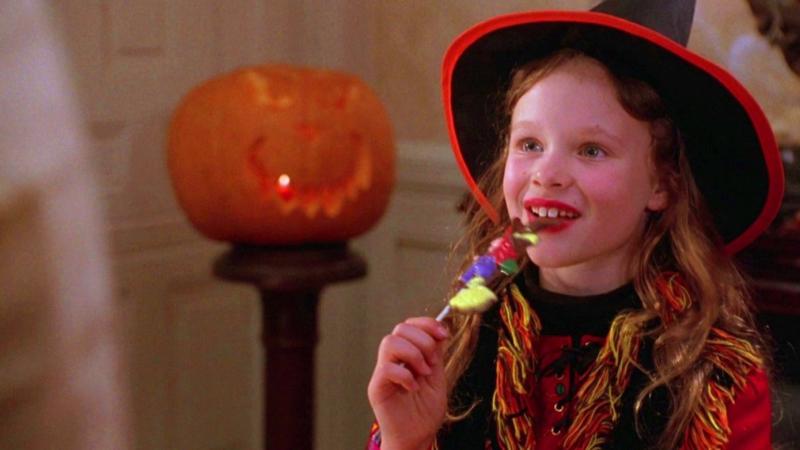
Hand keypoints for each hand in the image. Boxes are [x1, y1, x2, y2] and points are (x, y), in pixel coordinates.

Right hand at [367, 317, 448, 449]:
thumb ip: (436, 355)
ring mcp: (383, 373)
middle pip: (400, 329)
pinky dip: (405, 375)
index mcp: (407, 355)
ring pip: (390, 342)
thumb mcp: (437, 378)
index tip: (443, 333)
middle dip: (423, 341)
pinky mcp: (377, 387)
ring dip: (413, 354)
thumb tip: (440, 331)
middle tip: (432, 363)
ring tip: (424, 373)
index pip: (409, 326)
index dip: (426, 324)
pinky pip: (386, 368)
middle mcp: (393, 360)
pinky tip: (414, 387)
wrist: (417, 438)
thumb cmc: (424, 412)